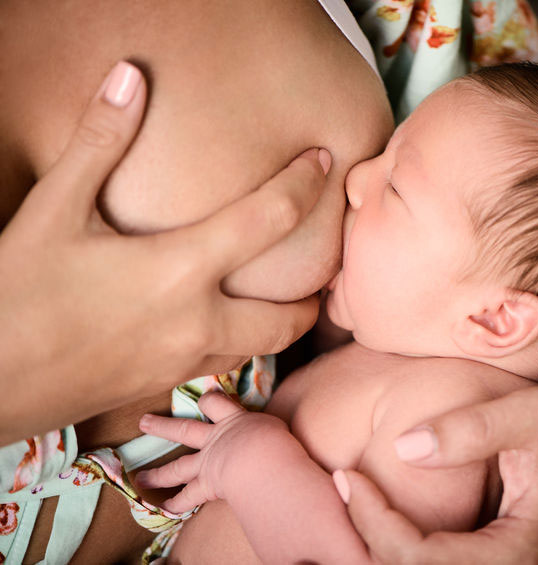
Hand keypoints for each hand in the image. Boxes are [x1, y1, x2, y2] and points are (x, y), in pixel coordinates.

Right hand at [0, 62, 329, 444]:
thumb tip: (129, 77)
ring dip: (285, 323)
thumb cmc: (16, 293)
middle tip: (328, 264)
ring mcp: (183, 360)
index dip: (303, 186)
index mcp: (179, 270)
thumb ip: (98, 141)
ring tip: (289, 297)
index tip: (325, 164)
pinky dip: (243, 343)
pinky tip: (226, 323)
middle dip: (317, 291)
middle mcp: (197, 321)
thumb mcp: (53, 209)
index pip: (268, 220)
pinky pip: (223, 364)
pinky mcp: (163, 383)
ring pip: (262, 348)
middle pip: (290, 314)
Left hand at [135, 392, 288, 512]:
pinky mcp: (206, 485)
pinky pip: (188, 497)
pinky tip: (164, 509)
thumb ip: (268, 428)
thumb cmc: (275, 440)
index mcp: (233, 421)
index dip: (209, 400)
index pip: (216, 404)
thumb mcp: (274, 425)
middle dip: (162, 427)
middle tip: (143, 422)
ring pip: (177, 468)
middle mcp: (214, 440)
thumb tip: (274, 433)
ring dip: (157, 474)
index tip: (203, 398)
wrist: (262, 460)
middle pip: (184, 430)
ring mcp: (207, 464)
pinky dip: (176, 504)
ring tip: (140, 477)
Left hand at [335, 382, 537, 563]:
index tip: (346, 476)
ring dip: (380, 542)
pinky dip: (399, 539)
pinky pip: (435, 560)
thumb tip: (403, 448)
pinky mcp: (491, 554)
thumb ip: (472, 428)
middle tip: (340, 485)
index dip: (373, 522)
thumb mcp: (532, 413)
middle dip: (367, 537)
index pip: (420, 560)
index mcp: (517, 553)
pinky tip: (378, 505)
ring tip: (352, 495)